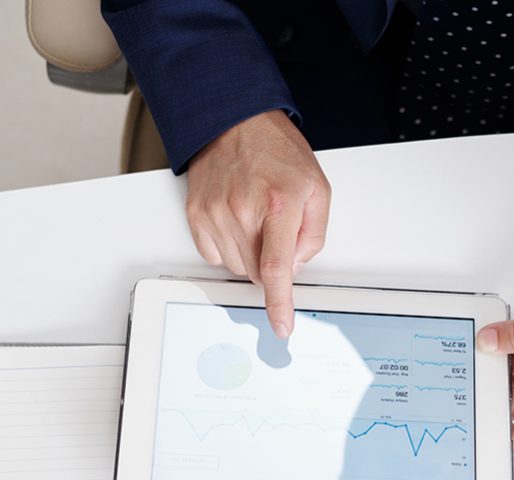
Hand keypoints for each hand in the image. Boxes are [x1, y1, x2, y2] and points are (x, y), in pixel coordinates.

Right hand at [186, 110, 331, 337]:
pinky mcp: (196, 214)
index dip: (279, 303)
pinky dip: (227, 247)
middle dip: (269, 263)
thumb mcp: (317, 188)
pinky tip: (235, 221)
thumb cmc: (276, 152)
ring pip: (235, 267)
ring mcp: (215, 213)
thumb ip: (314, 235)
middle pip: (256, 273)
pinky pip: (213, 255)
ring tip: (254, 218)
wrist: (234, 119)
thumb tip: (295, 267)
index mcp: (278, 204)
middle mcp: (242, 210)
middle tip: (275, 230)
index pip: (276, 268)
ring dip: (248, 254)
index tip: (281, 326)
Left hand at [476, 276, 513, 451]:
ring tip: (473, 360)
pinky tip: (486, 345)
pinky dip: (498, 354)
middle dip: (485, 398)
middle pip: (507, 407)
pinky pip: (510, 360)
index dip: (497, 437)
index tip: (474, 428)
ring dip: (490, 372)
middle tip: (464, 385)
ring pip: (504, 382)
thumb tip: (488, 342)